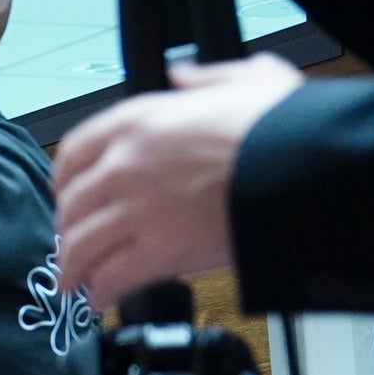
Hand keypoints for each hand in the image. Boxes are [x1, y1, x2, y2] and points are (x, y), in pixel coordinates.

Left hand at [53, 52, 304, 306]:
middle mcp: (125, 164)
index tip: (65, 193)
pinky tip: (99, 298)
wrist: (308, 166)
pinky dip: (100, 290)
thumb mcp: (247, 79)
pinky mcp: (160, 250)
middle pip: (72, 204)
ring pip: (81, 245)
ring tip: (70, 281)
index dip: (64, 179)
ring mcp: (138, 209)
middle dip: (67, 228)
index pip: (74, 152)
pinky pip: (112, 276)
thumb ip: (206, 79)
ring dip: (72, 267)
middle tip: (70, 243)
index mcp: (138, 121)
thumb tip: (183, 76)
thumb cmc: (283, 126)